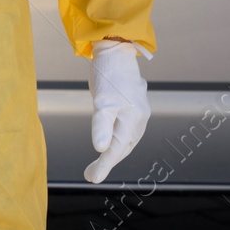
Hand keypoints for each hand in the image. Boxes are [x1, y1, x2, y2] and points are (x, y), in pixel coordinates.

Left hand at [83, 40, 149, 183]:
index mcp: (133, 120)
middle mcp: (139, 119)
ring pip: (126, 140)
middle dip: (107, 162)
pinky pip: (127, 129)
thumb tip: (100, 149)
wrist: (115, 50)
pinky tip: (111, 142)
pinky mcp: (134, 105)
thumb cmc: (108, 74)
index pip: (116, 149)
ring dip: (114, 153)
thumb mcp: (101, 101)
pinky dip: (118, 140)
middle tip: (90, 175)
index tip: (91, 179)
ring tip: (99, 164)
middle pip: (123, 147)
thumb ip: (102, 125)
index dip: (104, 165)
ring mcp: (138, 112)